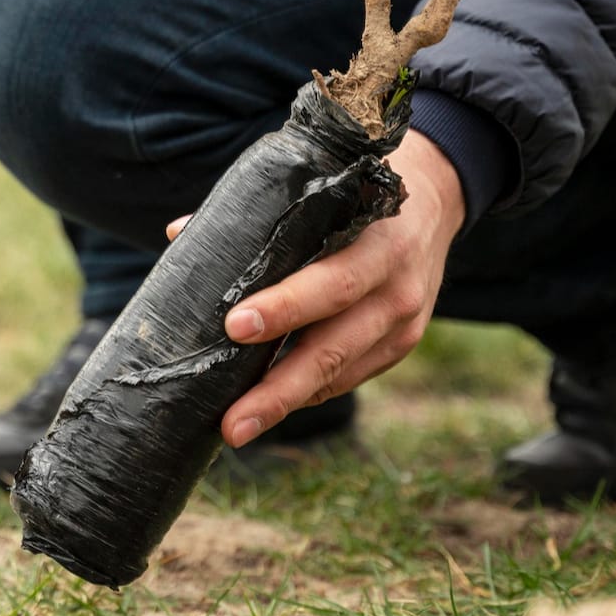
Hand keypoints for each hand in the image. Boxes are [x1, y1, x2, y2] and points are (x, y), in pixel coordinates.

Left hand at [165, 130, 466, 448]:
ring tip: (237, 428)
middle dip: (278, 387)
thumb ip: (258, 214)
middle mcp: (397, 287)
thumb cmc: (355, 190)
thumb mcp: (321, 187)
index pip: (331, 282)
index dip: (284, 308)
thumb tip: (179, 234)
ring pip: (339, 372)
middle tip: (231, 420)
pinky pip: (349, 376)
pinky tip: (272, 403)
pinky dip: (308, 391)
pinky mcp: (401, 344)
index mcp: (379, 240)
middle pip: (333, 347)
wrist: (436, 197)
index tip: (234, 326)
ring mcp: (405, 322)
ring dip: (286, 402)